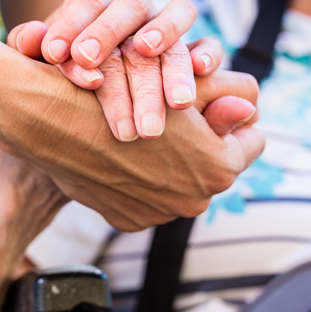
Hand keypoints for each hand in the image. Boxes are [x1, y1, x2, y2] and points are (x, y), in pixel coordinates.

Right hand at [1, 63, 263, 231]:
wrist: (57, 120)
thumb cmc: (122, 93)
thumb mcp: (178, 90)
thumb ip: (225, 103)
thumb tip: (251, 109)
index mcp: (219, 168)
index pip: (252, 141)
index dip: (237, 118)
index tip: (221, 105)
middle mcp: (194, 200)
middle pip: (215, 167)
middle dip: (204, 145)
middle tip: (183, 118)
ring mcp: (160, 215)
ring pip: (180, 185)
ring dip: (172, 165)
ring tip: (150, 134)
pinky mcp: (129, 221)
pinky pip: (148, 200)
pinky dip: (142, 182)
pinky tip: (124, 156)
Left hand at [5, 0, 219, 140]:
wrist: (95, 65)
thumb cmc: (67, 59)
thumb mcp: (45, 50)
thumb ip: (31, 43)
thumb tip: (33, 40)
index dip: (73, 24)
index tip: (57, 56)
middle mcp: (136, 6)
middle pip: (129, 9)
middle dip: (109, 38)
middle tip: (92, 75)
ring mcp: (166, 24)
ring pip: (175, 25)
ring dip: (168, 59)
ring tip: (166, 94)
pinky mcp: (192, 48)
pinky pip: (208, 44)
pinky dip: (208, 54)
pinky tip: (201, 72)